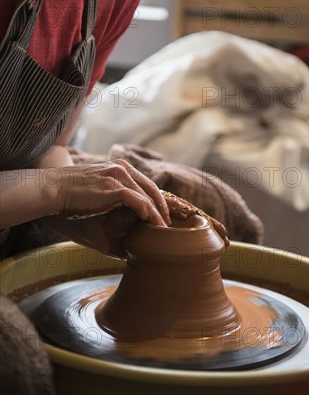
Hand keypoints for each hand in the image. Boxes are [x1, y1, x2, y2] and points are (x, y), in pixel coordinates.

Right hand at [48, 159, 169, 225]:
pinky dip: (148, 213)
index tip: (161, 213)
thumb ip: (110, 193)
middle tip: (167, 223)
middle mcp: (122, 169)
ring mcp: (119, 177)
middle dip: (162, 206)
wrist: (54, 188)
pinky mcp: (114, 188)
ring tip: (162, 228)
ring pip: (148, 196)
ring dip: (157, 214)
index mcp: (119, 167)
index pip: (145, 182)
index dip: (156, 198)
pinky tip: (151, 223)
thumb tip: (117, 211)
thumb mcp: (95, 187)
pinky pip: (139, 202)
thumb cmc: (70, 192)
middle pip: (152, 188)